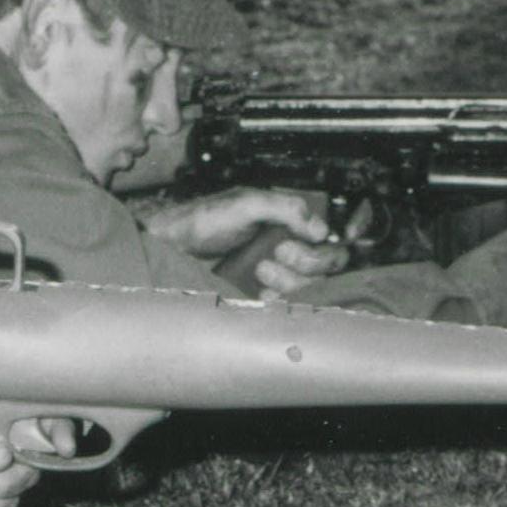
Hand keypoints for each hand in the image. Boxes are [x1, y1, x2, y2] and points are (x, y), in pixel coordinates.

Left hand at [143, 187, 350, 296]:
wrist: (174, 245)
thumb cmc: (205, 219)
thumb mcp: (246, 204)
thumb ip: (284, 209)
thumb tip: (320, 229)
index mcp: (290, 220)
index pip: (332, 239)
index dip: (328, 247)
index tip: (306, 244)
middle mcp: (290, 244)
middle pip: (328, 265)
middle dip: (306, 261)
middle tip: (278, 252)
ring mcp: (279, 269)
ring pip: (309, 286)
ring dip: (290, 280)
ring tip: (261, 269)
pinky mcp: (265, 290)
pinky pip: (288, 303)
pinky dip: (279, 298)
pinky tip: (263, 291)